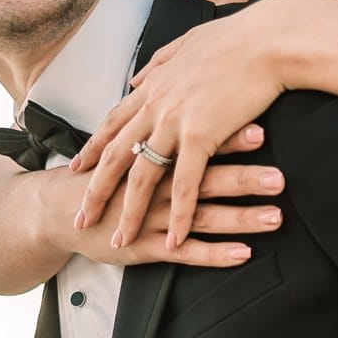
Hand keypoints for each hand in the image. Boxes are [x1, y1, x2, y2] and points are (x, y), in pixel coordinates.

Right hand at [63, 130, 283, 265]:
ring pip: (201, 217)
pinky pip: (185, 253)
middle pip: (205, 179)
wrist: (57, 211)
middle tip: (280, 177)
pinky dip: (214, 254)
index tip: (262, 128)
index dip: (228, 136)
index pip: (196, 141)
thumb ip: (152, 112)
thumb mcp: (122, 137)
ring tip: (275, 217)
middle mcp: (156, 185)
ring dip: (240, 219)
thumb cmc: (98, 174)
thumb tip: (168, 83)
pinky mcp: (145, 246)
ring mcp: (152, 218)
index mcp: (154, 155)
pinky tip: (243, 254)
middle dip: (244, 179)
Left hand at [73, 7, 288, 249]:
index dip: (92, 149)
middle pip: (115, 156)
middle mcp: (155, 106)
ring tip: (119, 242)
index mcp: (153, 87)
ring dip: (130, 213)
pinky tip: (175, 239)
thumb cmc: (236, 40)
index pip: (112, 124)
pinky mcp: (202, 135)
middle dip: (95, 191)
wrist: (267, 40)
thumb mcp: (185, 44)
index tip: (75, 169)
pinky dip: (179, 215)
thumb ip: (158, 64)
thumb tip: (138, 76)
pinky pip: (186, 184)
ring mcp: (175, 121)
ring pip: (143, 176)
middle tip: (81, 217)